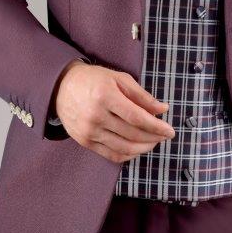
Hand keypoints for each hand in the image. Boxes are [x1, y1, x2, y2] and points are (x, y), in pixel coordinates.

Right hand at [52, 62, 174, 161]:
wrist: (61, 87)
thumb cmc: (93, 79)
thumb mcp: (119, 78)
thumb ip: (142, 95)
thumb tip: (163, 109)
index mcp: (106, 96)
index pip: (137, 117)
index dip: (157, 126)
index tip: (170, 131)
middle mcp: (96, 116)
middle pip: (132, 133)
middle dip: (153, 137)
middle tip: (164, 135)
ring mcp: (89, 131)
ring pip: (124, 147)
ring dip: (144, 147)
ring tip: (154, 142)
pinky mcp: (84, 141)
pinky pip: (111, 154)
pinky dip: (128, 154)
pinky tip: (137, 148)